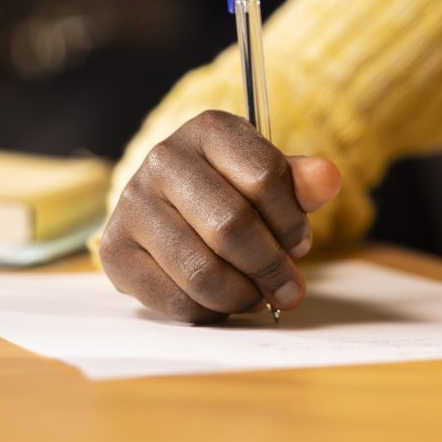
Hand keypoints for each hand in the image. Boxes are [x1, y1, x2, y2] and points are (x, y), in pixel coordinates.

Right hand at [99, 110, 340, 322]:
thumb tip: (327, 179)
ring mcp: (133, 204)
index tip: (302, 244)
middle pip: (232, 227)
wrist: (170, 201)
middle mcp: (164, 159)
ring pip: (202, 270)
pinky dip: (210, 311)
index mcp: (209, 130)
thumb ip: (301, 181)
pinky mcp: (115, 250)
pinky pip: (173, 300)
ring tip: (259, 295)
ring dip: (243, 295)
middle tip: (290, 288)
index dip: (292, 221)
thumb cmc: (230, 186)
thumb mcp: (268, 174)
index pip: (265, 177)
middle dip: (272, 267)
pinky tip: (225, 301)